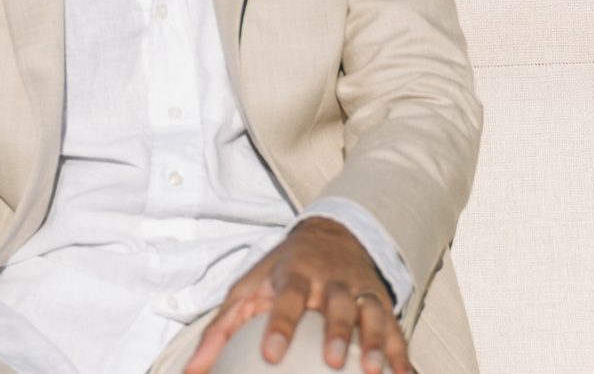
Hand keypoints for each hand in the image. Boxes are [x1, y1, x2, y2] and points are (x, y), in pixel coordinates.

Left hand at [186, 217, 405, 373]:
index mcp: (295, 274)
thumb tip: (192, 370)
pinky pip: (394, 327)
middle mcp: (331, 280)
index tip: (271, 353)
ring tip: (374, 371)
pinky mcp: (380, 301)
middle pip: (337, 303)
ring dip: (375, 343)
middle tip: (332, 361)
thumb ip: (221, 330)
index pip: (287, 298)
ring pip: (371, 314)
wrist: (332, 233)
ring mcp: (360, 289)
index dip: (280, 325)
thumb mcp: (248, 288)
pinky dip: (401, 352)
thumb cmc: (282, 269)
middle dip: (337, 331)